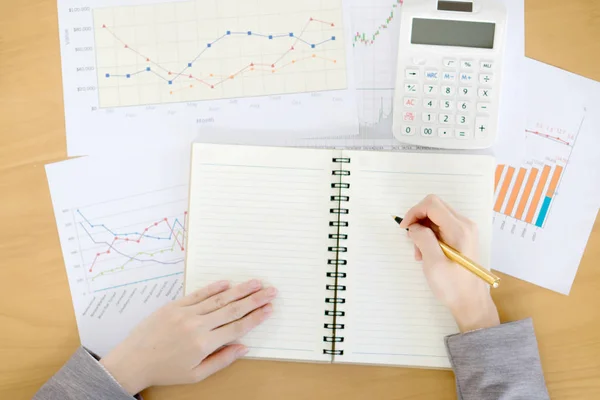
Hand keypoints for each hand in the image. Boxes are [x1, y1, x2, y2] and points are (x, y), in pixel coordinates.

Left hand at [100, 279, 276, 394]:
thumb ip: (222, 360)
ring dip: (239, 290)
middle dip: (254, 299)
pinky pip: (198, 294)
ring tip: (255, 283)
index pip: (237, 327)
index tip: (269, 309)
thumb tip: (244, 347)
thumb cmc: (165, 371)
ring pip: (218, 299)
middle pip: (232, 309)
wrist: (134, 361)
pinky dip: (213, 288)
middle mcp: (197, 326)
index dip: (256, 317)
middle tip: (271, 291)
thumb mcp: (196, 375)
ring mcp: (185, 313)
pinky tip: (227, 283)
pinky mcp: (174, 306)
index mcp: (204, 344)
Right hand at [400, 195, 499, 332]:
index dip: (414, 212)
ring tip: (420, 253)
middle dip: (418, 220)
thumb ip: (423, 239)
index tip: (404, 228)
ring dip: (422, 230)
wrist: (471, 303)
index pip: (432, 204)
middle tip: (412, 241)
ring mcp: (465, 231)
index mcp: (459, 229)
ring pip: (436, 217)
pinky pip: (441, 227)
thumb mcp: (433, 263)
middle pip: (434, 207)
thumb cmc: (453, 287)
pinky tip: (427, 253)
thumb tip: (414, 226)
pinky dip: (429, 236)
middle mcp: (465, 225)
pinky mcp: (462, 238)